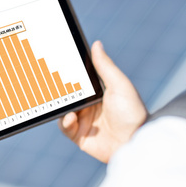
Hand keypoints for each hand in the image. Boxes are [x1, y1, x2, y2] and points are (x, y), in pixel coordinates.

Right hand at [59, 41, 146, 162]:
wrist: (135, 142)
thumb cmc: (132, 113)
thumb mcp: (119, 85)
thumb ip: (105, 66)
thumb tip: (96, 44)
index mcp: (99, 91)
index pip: (80, 79)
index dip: (69, 72)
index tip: (58, 62)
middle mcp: (90, 105)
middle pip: (68, 94)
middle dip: (59, 88)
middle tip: (50, 81)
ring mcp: (84, 121)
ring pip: (62, 109)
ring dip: (61, 105)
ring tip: (63, 101)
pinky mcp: (79, 136)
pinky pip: (64, 127)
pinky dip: (64, 121)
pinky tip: (70, 117)